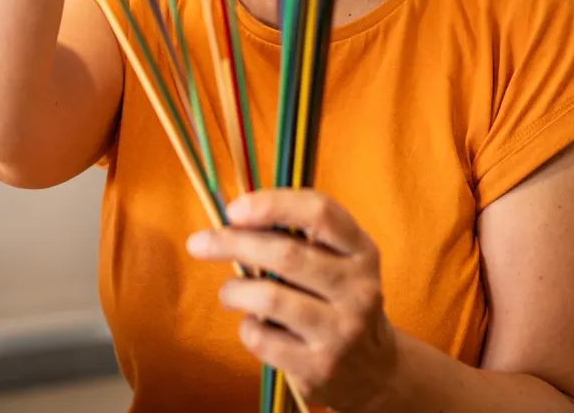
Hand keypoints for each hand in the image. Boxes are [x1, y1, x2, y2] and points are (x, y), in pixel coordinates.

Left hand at [187, 189, 399, 412]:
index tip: (234, 209)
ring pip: (270, 297)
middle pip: (286, 254)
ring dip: (235, 290)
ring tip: (228, 293)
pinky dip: (246, 327)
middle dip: (233, 243)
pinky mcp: (319, 367)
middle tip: (199, 243)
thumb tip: (235, 216)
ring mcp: (341, 330)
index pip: (319, 213)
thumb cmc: (338, 300)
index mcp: (362, 252)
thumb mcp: (339, 261)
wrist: (374, 369)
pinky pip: (263, 338)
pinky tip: (252, 325)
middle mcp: (358, 289)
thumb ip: (300, 235)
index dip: (272, 204)